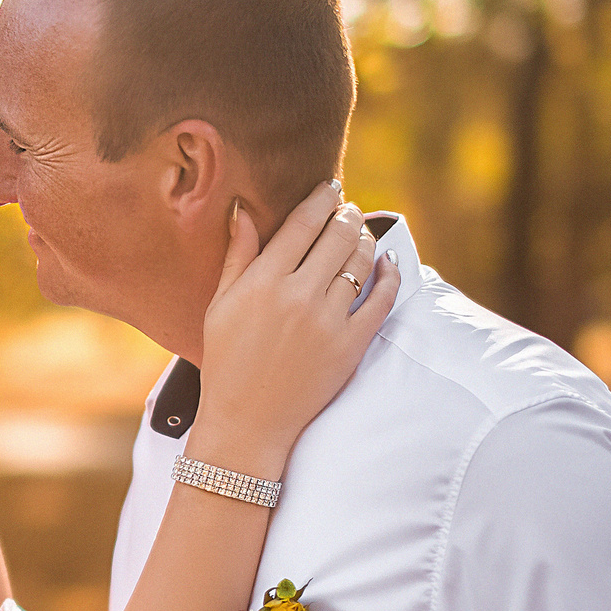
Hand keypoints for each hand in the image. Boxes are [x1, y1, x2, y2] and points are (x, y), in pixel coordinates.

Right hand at [187, 181, 394, 473]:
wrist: (248, 422)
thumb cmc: (227, 361)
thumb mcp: (220, 305)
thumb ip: (238, 255)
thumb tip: (245, 209)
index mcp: (262, 283)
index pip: (302, 223)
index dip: (320, 199)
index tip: (330, 188)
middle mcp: (298, 296)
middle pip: (337, 235)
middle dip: (346, 215)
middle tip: (347, 210)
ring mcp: (328, 321)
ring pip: (361, 261)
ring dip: (365, 240)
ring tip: (361, 234)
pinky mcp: (351, 345)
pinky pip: (382, 299)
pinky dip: (390, 275)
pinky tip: (388, 262)